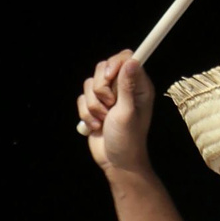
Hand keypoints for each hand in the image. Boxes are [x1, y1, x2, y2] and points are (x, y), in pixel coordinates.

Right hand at [76, 50, 155, 173]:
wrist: (116, 162)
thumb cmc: (128, 139)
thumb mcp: (128, 112)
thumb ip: (127, 86)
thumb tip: (132, 61)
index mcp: (138, 85)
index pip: (126, 58)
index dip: (114, 64)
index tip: (109, 79)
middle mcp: (123, 87)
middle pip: (103, 68)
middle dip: (101, 89)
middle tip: (110, 105)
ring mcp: (108, 97)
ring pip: (89, 84)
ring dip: (93, 106)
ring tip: (104, 119)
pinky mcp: (94, 107)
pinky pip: (82, 99)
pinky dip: (86, 114)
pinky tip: (97, 126)